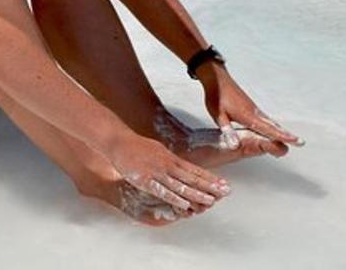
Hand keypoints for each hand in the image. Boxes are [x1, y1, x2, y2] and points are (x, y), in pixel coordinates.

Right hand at [107, 132, 231, 213]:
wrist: (118, 141)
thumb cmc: (136, 146)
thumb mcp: (158, 150)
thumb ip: (170, 160)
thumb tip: (182, 166)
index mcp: (171, 158)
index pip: (195, 170)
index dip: (211, 178)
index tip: (224, 184)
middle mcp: (168, 165)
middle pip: (193, 178)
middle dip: (210, 186)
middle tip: (226, 193)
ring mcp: (157, 172)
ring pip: (181, 186)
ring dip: (197, 194)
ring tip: (211, 201)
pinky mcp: (146, 180)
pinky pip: (162, 191)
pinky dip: (175, 198)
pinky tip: (185, 204)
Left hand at [196, 64, 304, 149]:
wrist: (217, 78)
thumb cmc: (216, 95)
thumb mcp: (218, 115)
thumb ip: (227, 131)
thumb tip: (234, 146)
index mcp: (248, 115)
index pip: (267, 129)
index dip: (282, 136)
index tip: (296, 141)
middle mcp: (254, 112)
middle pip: (273, 126)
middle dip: (286, 135)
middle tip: (301, 142)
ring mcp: (253, 109)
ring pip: (270, 121)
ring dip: (281, 130)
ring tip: (292, 138)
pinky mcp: (251, 107)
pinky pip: (265, 118)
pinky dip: (273, 125)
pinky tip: (274, 128)